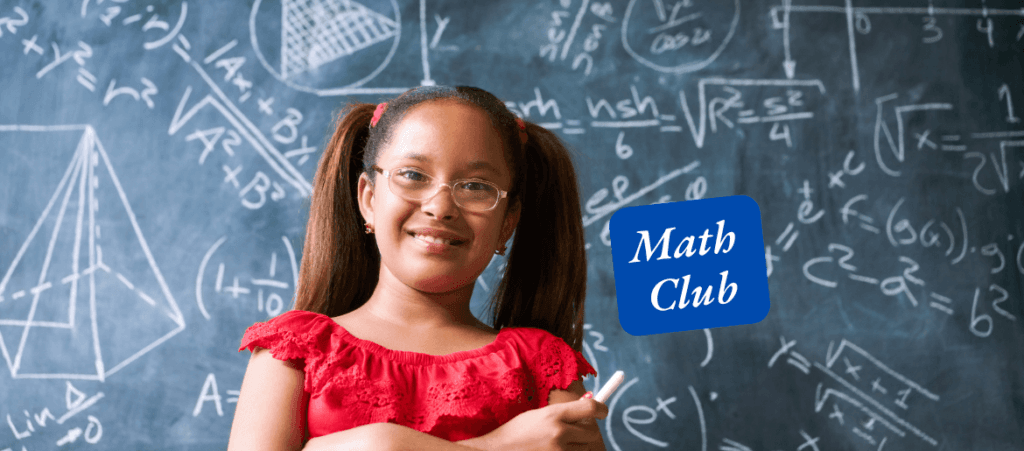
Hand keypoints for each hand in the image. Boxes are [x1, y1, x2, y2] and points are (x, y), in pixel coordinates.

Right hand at [459, 395, 608, 450]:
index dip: (601, 409)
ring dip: (579, 447)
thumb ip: (561, 414)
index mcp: (553, 414)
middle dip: (586, 432)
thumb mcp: (536, 415)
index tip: (603, 412)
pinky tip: (556, 450)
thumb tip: (587, 410)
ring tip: (560, 444)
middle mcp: (559, 432)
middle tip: (576, 432)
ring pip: (585, 449)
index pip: (590, 408)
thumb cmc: (515, 432)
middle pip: (591, 432)